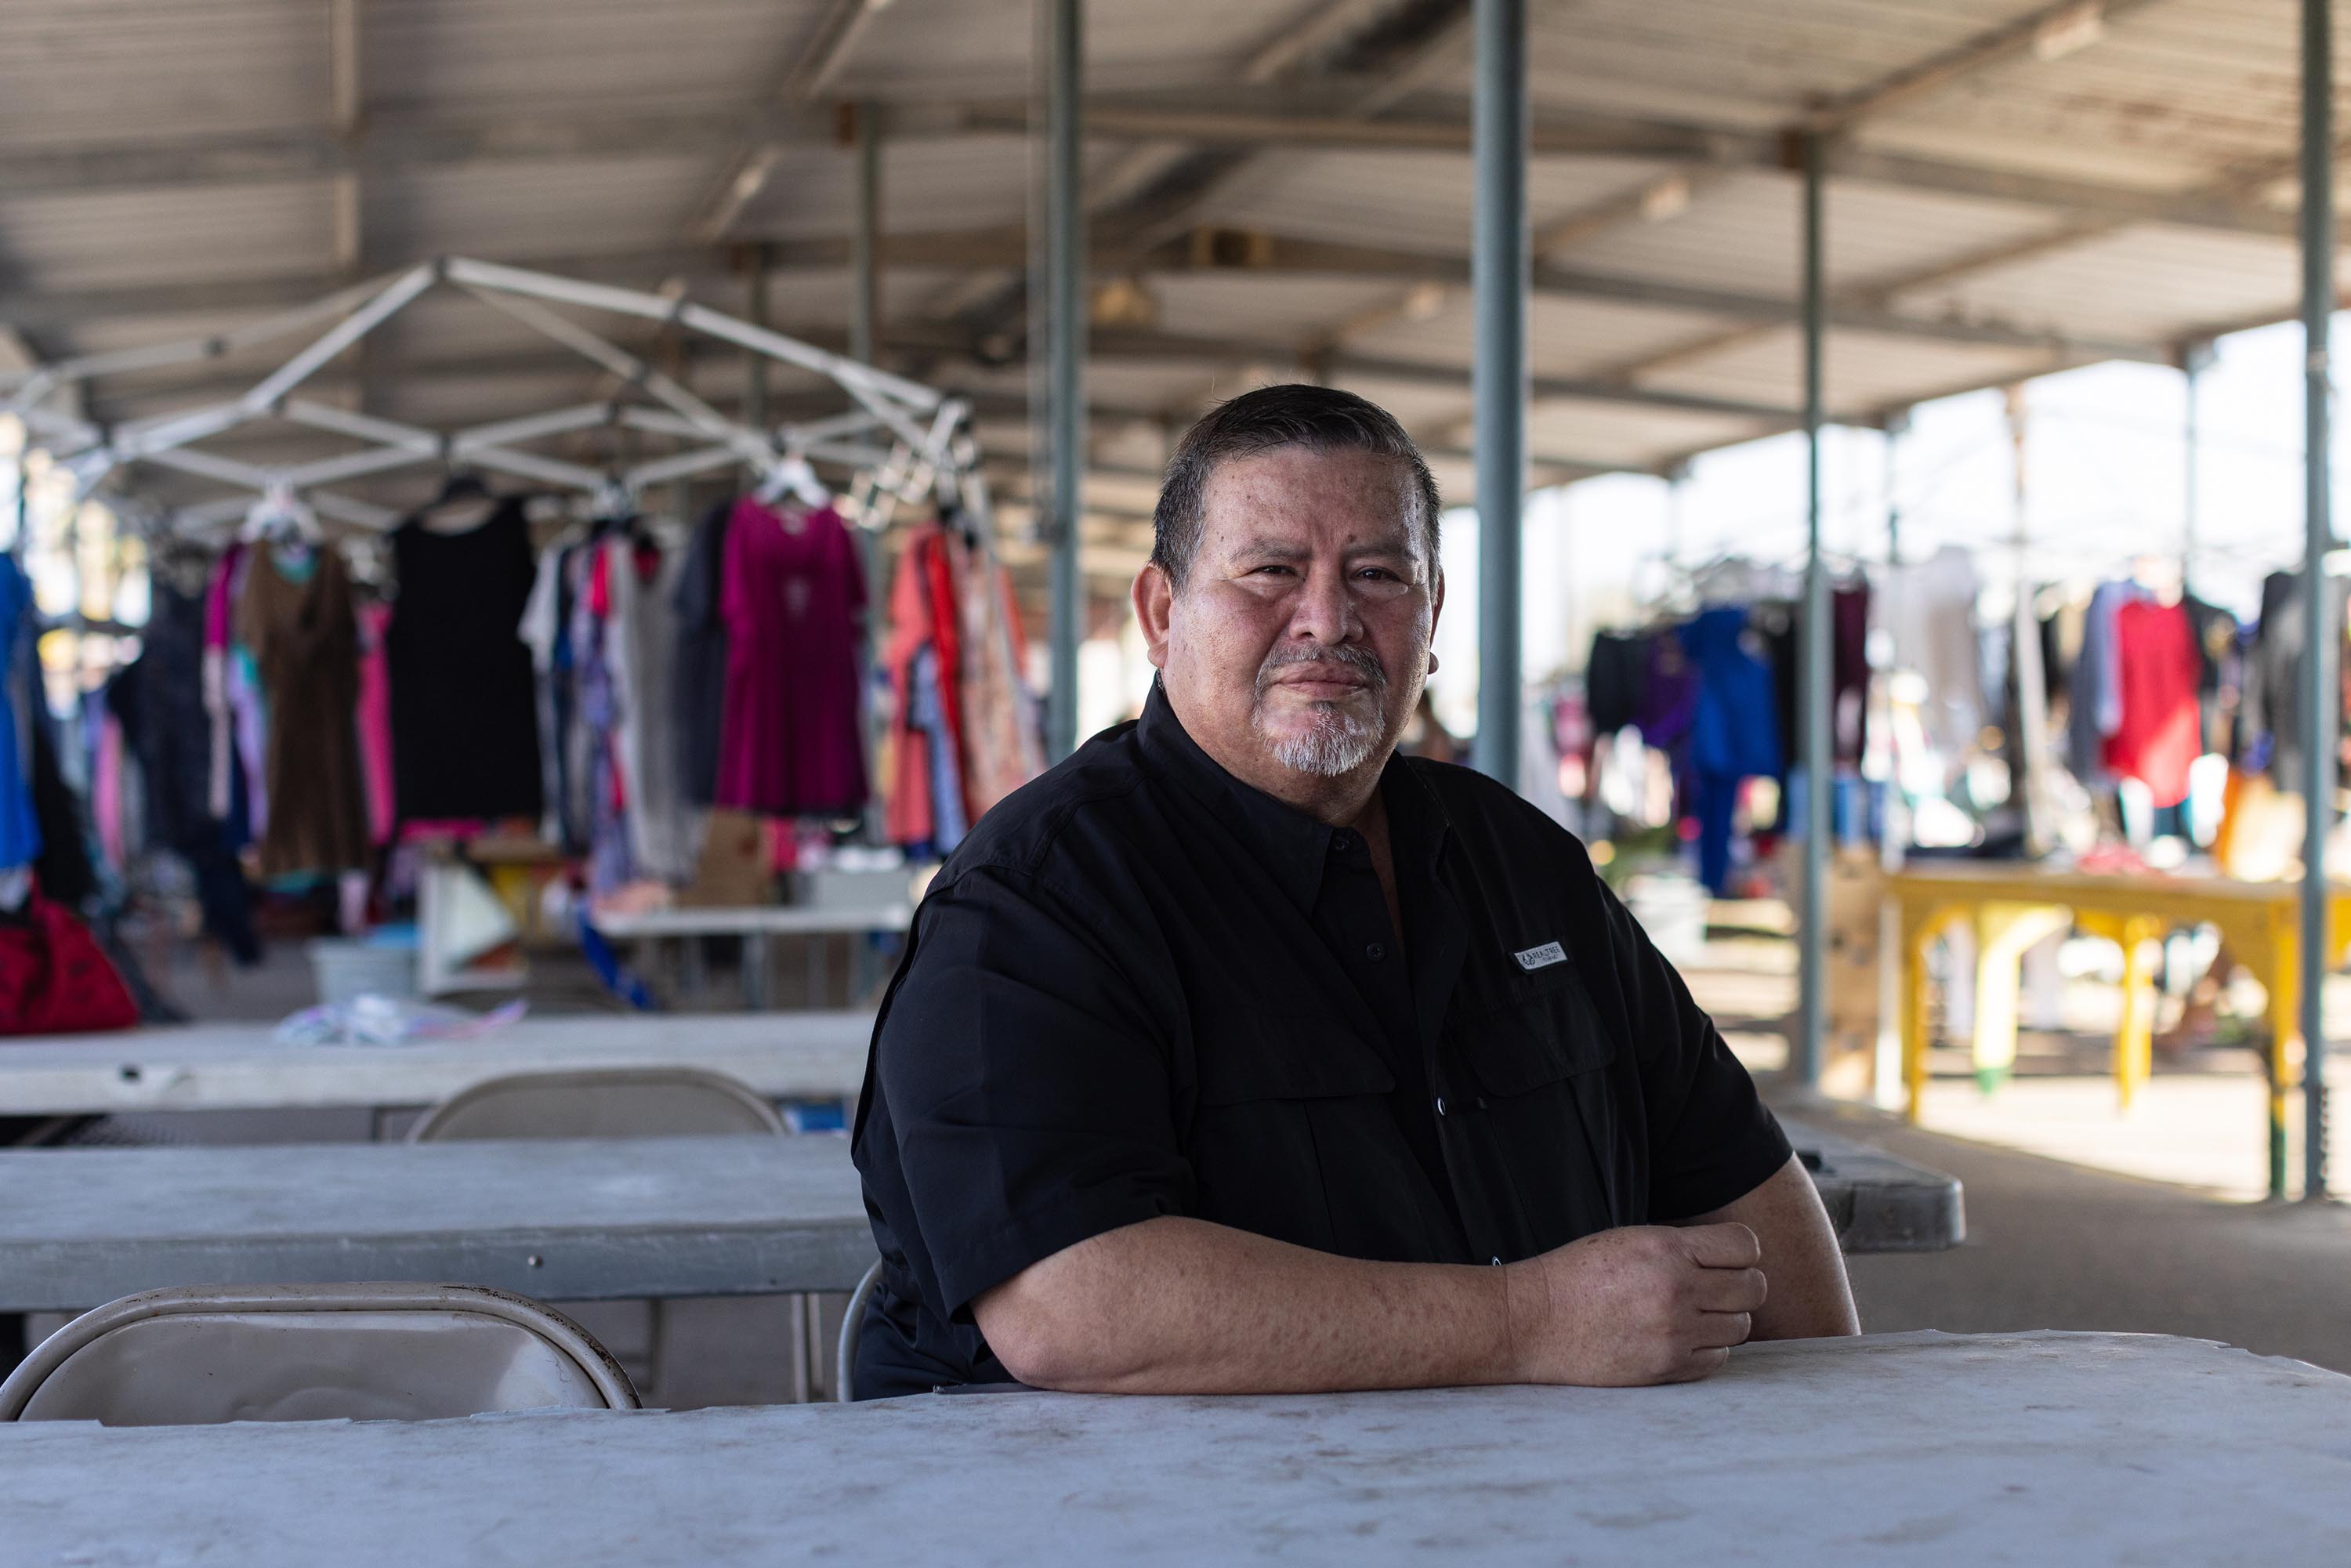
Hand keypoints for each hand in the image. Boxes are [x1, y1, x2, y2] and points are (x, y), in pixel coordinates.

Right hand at [1499, 1223, 1766, 1386]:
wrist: (1533, 1321)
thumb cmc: (1577, 1276)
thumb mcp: (1628, 1241)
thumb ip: (1681, 1248)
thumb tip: (1731, 1260)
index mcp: (1666, 1249)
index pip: (1744, 1246)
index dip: (1741, 1252)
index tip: (1725, 1259)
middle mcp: (1676, 1290)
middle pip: (1753, 1288)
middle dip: (1740, 1286)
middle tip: (1716, 1289)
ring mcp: (1674, 1333)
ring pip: (1741, 1326)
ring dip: (1724, 1320)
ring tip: (1695, 1315)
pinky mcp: (1667, 1368)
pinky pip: (1718, 1359)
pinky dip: (1708, 1349)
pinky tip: (1682, 1339)